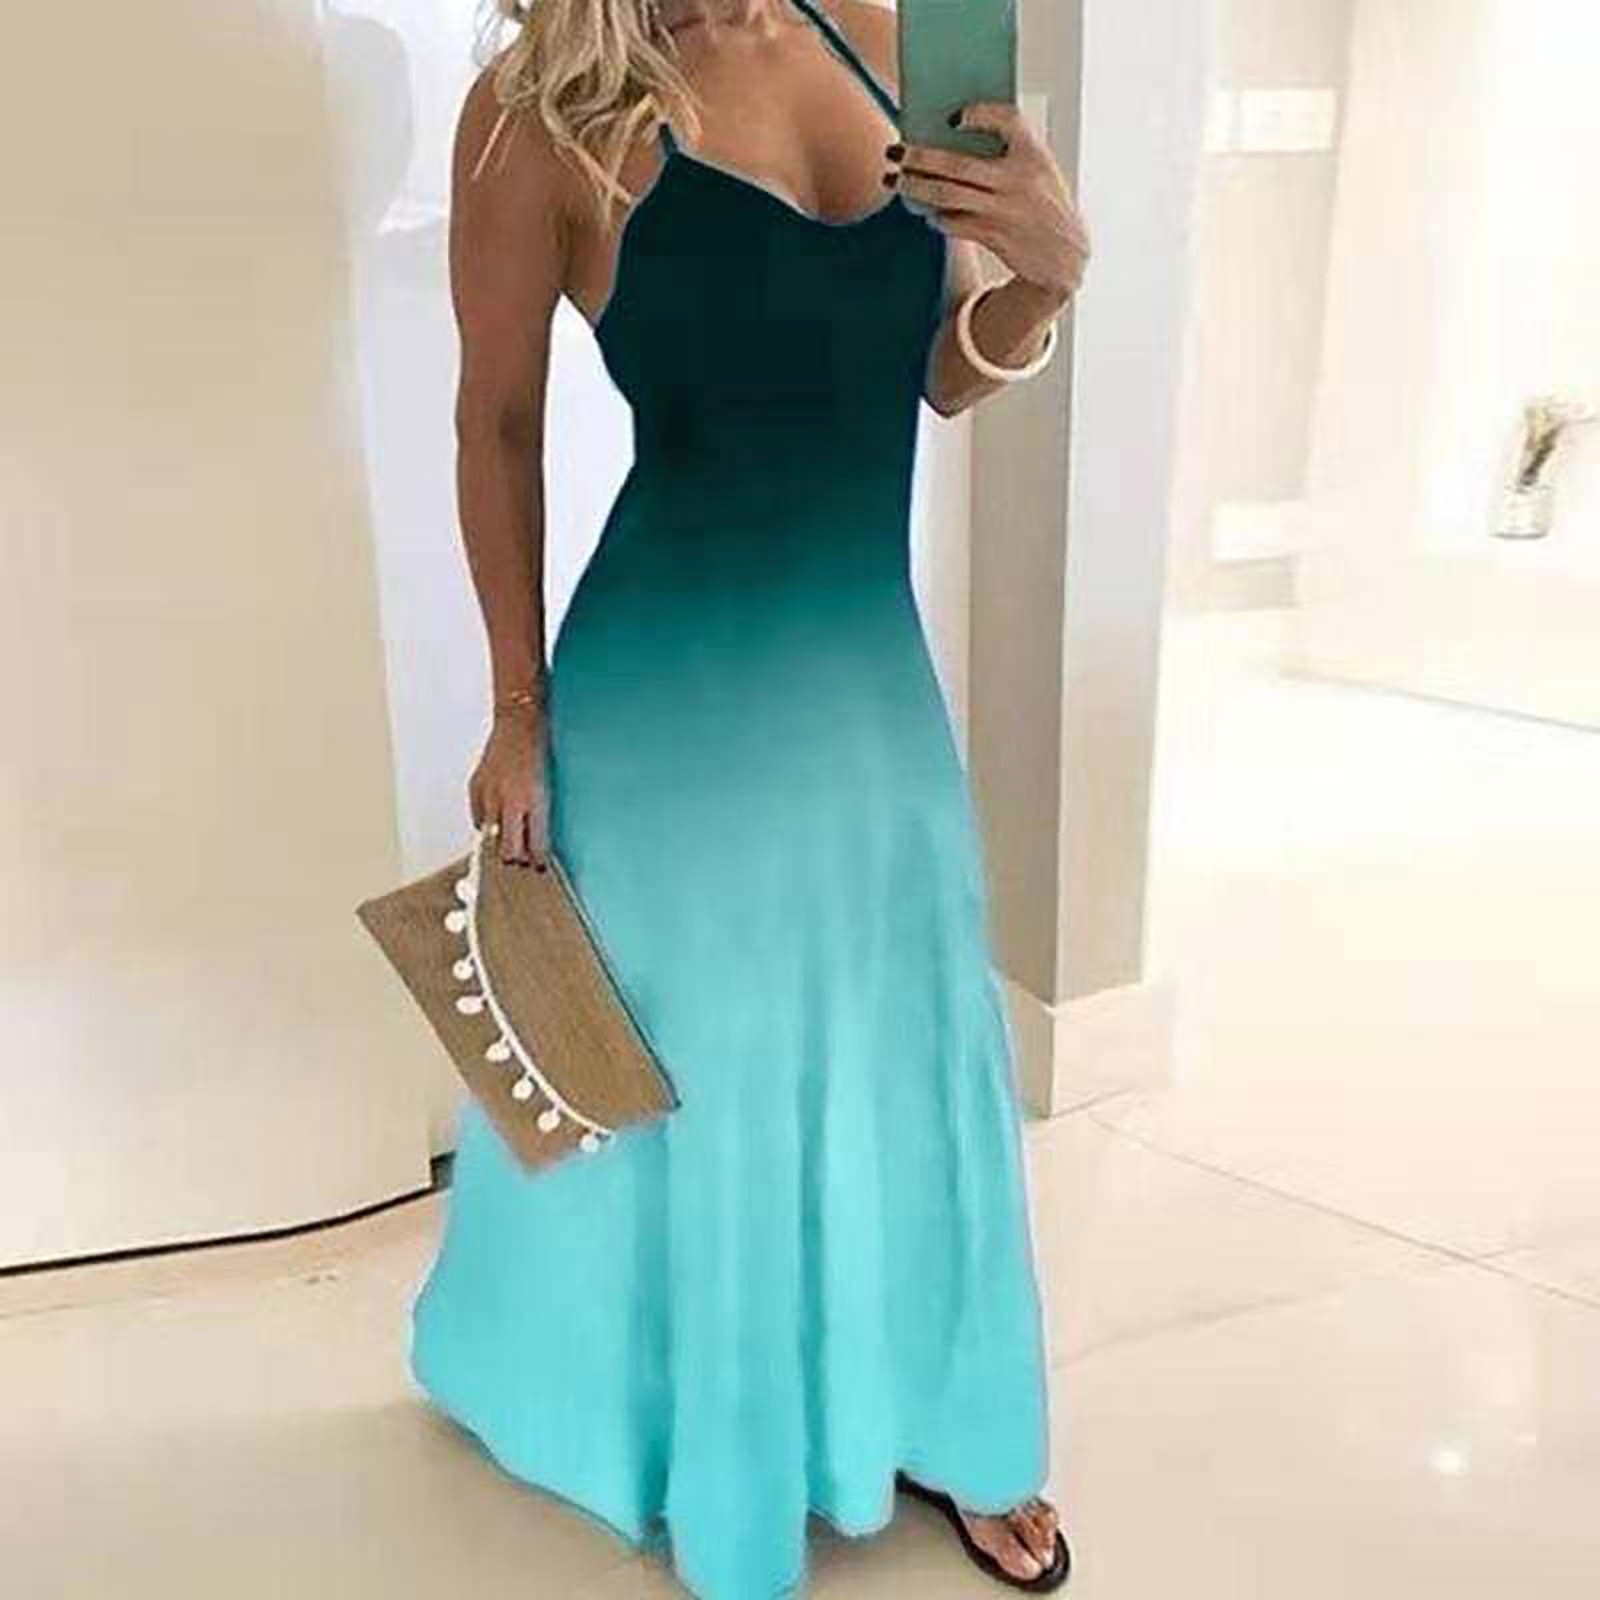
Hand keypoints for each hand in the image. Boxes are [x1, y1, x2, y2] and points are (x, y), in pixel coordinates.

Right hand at [468, 708, 550, 868]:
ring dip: (500, 843)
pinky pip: (479, 819)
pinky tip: (495, 817)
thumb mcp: (547, 787)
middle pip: (509, 851)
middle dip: (516, 858)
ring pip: (491, 839)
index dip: (538, 859)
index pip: (536, 844)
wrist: (518, 724)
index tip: (539, 865)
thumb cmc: (538, 752)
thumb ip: (539, 816)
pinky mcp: (476, 789)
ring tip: (507, 840)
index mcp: (535, 801)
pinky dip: (486, 822)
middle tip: (521, 858)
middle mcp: (512, 801)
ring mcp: (491, 795)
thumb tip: (535, 842)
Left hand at [889, 102, 1090, 303]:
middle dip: (919, 157)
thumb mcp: (1039, 169)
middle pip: (957, 164)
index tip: (952, 116)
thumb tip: (951, 133)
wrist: (1065, 256)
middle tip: (894, 150)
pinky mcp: (994, 237)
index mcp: (1034, 154)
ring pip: (948, 195)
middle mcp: (1018, 181)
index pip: (1008, 120)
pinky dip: (936, 217)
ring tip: (894, 180)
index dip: (980, 113)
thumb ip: (1009, 149)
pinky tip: (926, 212)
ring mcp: (1004, 211)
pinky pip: (954, 223)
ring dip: (915, 187)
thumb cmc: (1044, 203)